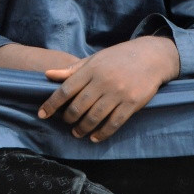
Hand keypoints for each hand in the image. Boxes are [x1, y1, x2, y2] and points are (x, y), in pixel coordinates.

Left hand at [39, 36, 179, 141]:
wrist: (151, 57)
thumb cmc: (119, 58)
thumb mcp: (95, 59)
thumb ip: (72, 70)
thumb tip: (47, 75)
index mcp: (92, 69)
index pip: (66, 89)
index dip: (52, 103)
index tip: (42, 114)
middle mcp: (104, 81)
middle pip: (78, 106)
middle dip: (68, 118)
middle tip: (66, 123)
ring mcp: (119, 93)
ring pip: (94, 117)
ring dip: (83, 128)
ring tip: (77, 132)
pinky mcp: (132, 103)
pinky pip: (114, 123)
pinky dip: (102, 133)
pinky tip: (95, 137)